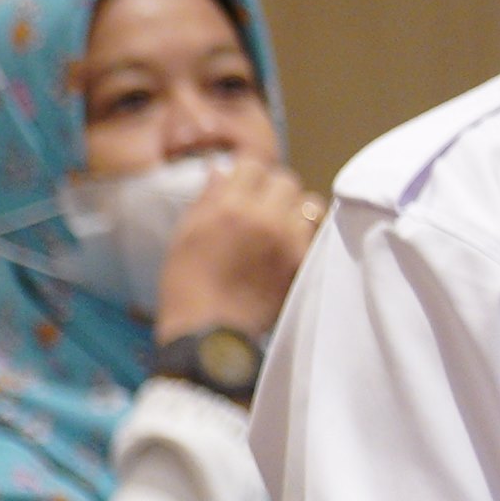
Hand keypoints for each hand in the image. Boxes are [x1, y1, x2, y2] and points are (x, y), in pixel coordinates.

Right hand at [151, 161, 322, 344]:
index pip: (253, 165)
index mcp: (229, 207)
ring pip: (309, 204)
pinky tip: (288, 248)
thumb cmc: (186, 286)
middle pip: (286, 181)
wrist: (208, 335)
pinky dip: (305, 236)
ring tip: (281, 228)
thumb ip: (205, 199)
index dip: (246, 176)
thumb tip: (220, 171)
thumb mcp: (183, 236)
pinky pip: (316, 235)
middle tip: (262, 209)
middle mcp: (264, 218)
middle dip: (273, 190)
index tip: (241, 188)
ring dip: (295, 211)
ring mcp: (288, 241)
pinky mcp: (303, 264)